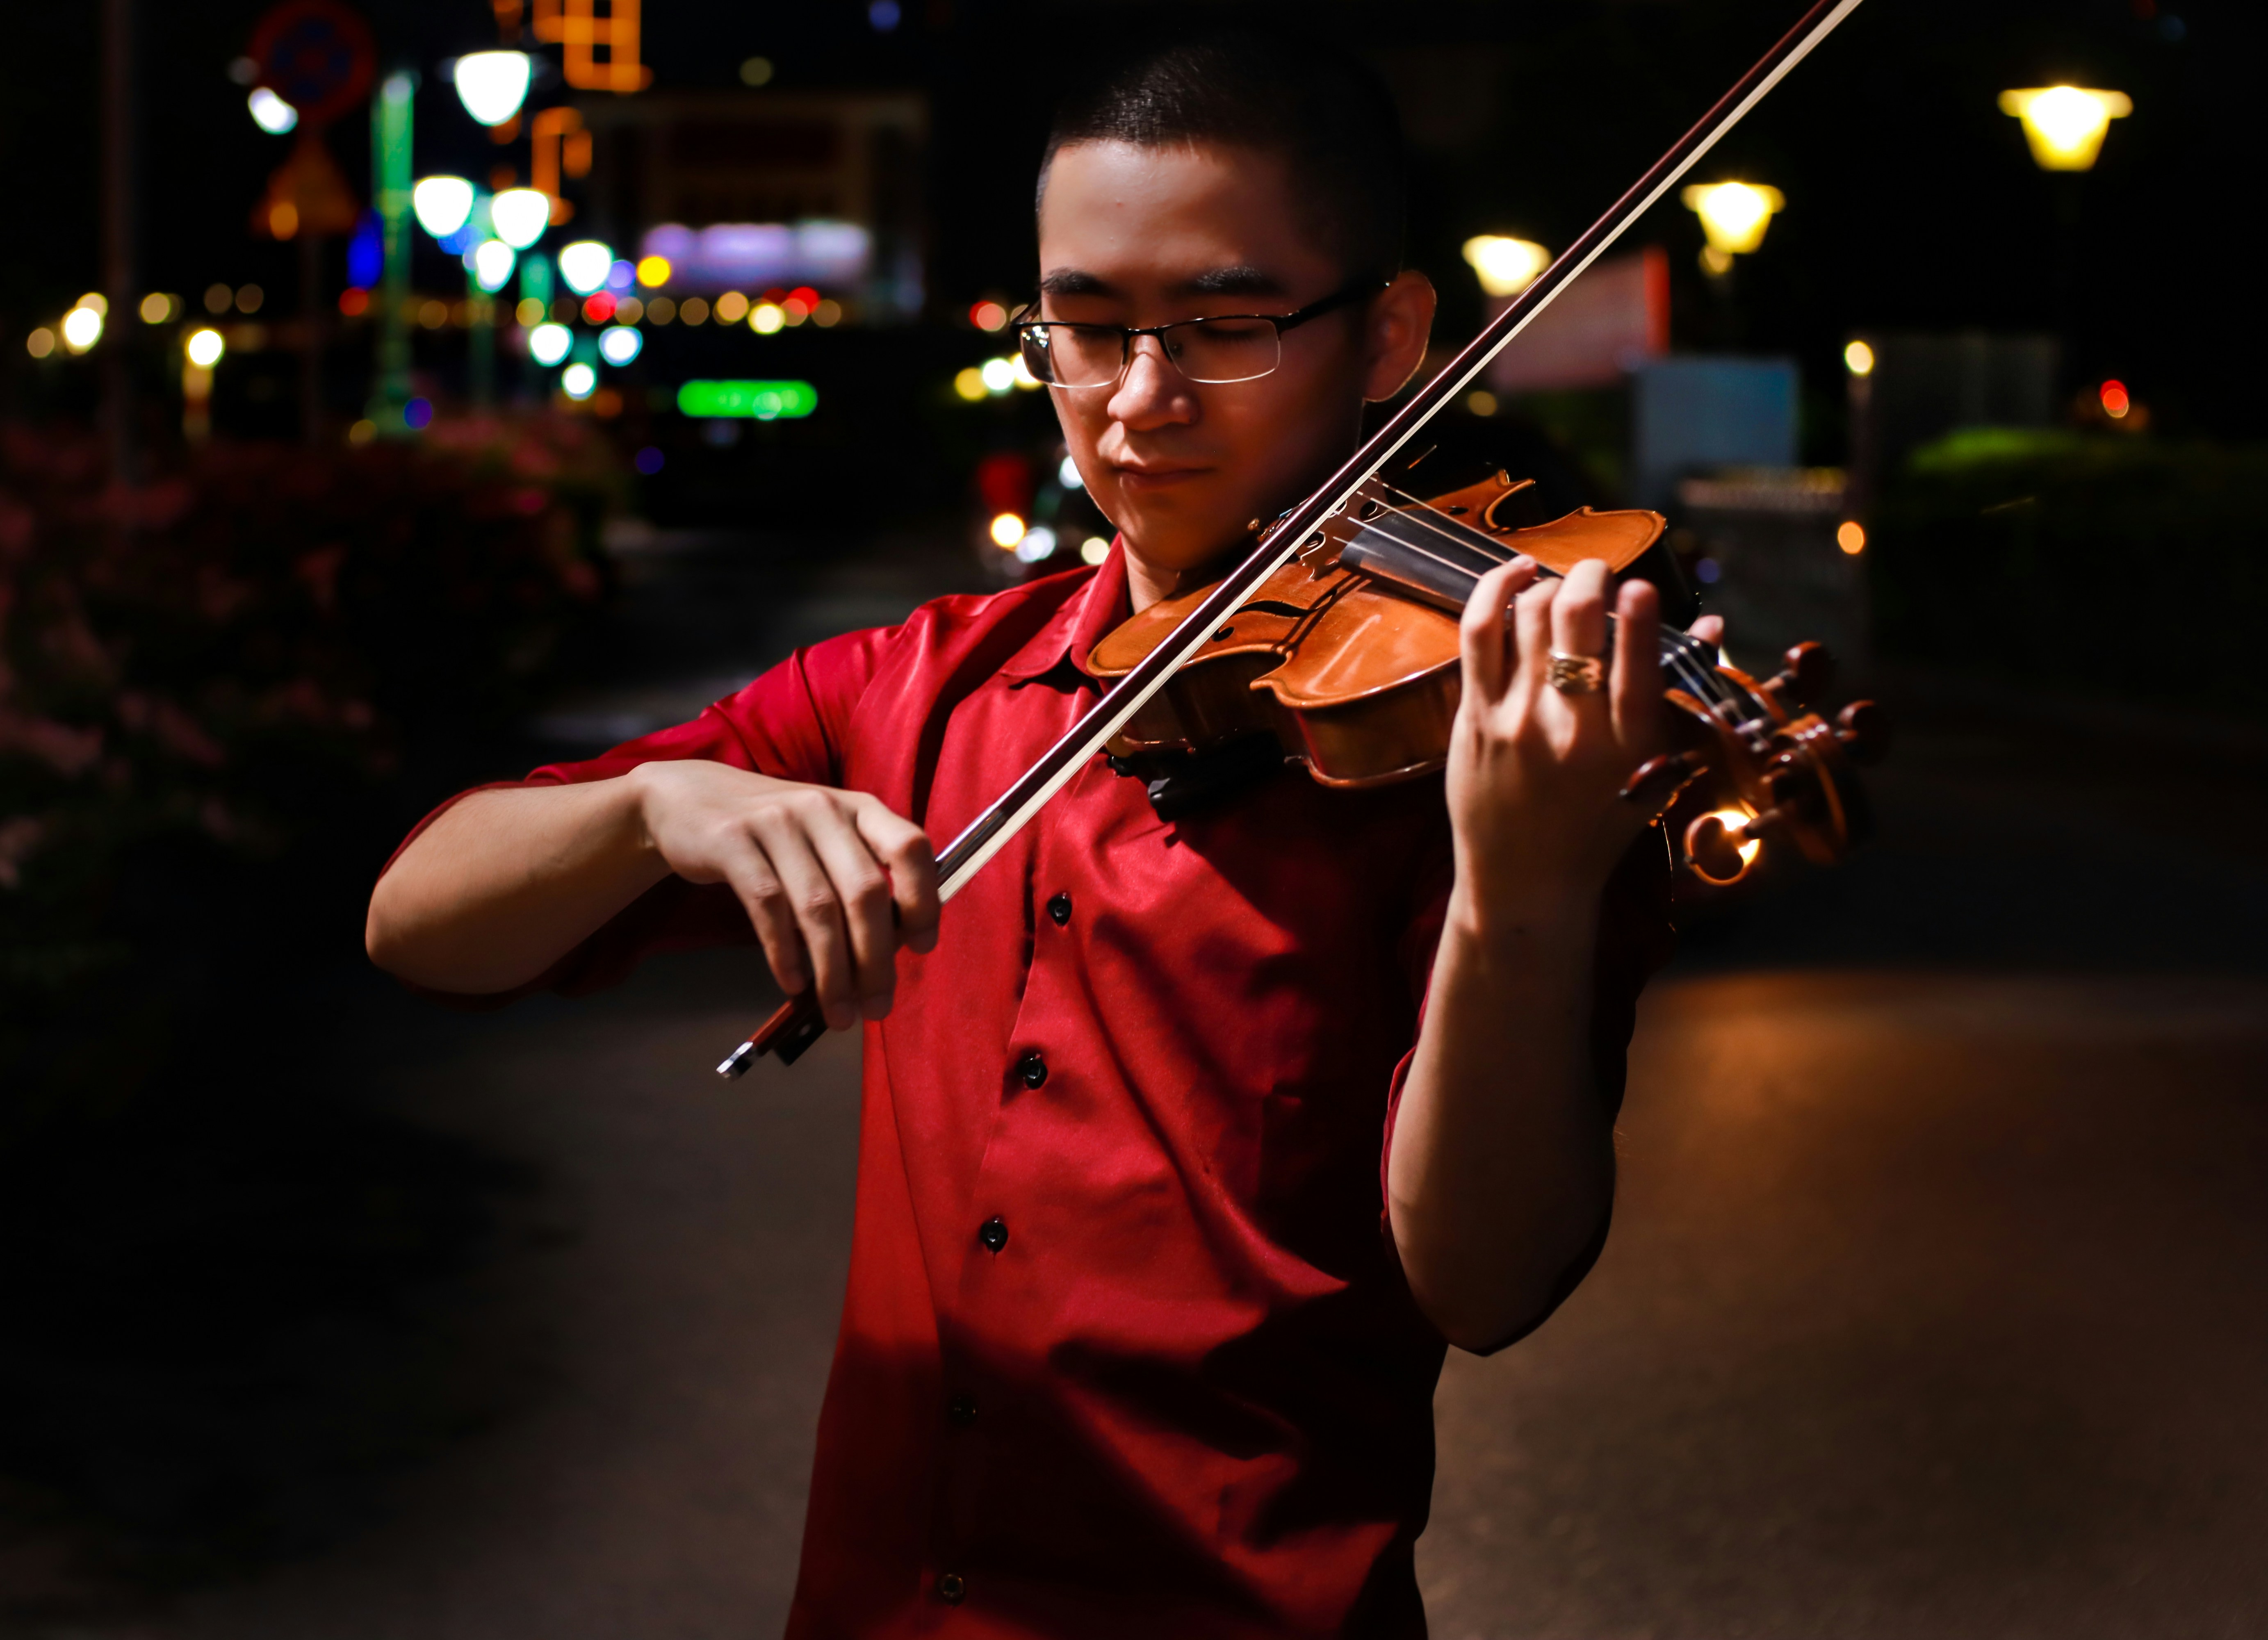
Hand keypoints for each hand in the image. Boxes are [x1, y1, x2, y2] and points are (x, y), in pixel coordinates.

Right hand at [629, 761, 937, 1029]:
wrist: (689, 798)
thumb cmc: (775, 832)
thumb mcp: (826, 838)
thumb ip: (860, 879)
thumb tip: (894, 949)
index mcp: (860, 808)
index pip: (910, 848)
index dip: (923, 899)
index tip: (923, 947)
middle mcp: (823, 809)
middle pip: (865, 891)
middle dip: (876, 959)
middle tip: (877, 1007)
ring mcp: (777, 822)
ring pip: (818, 908)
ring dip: (834, 971)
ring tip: (838, 1013)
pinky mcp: (733, 841)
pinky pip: (768, 907)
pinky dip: (784, 953)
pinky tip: (793, 983)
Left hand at [1446, 557, 1664, 919]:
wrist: (1525, 881)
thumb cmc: (1599, 825)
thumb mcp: (1656, 772)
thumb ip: (1680, 697)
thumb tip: (1713, 623)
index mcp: (1630, 747)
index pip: (1640, 662)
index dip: (1640, 611)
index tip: (1639, 587)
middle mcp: (1572, 730)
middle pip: (1578, 621)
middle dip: (1591, 577)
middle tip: (1599, 574)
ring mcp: (1516, 721)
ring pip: (1530, 616)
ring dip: (1549, 585)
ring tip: (1560, 586)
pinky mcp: (1475, 718)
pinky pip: (1480, 633)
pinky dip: (1497, 590)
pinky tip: (1516, 576)